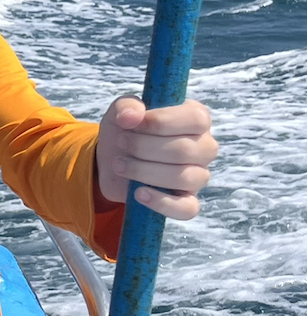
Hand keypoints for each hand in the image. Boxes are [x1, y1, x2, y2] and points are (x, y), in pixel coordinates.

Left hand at [96, 96, 216, 220]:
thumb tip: (131, 117)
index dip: (161, 122)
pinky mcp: (187, 200)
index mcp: (196, 119)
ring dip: (144, 171)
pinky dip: (161, 202)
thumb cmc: (125, 130)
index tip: (131, 123)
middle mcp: (204, 147)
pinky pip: (187, 208)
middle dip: (143, 147)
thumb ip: (126, 106)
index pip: (195, 119)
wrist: (111, 161)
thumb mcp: (121, 112)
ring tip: (119, 164)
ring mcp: (198, 175)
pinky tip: (138, 194)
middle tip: (121, 143)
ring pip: (184, 178)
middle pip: (184, 150)